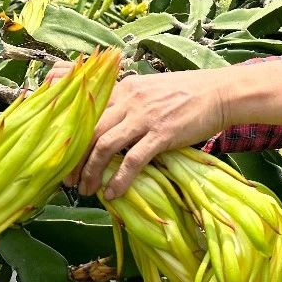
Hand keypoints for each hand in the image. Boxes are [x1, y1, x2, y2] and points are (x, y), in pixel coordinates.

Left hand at [54, 58, 281, 199]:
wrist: (220, 92)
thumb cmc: (187, 93)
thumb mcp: (150, 89)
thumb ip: (128, 101)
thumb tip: (108, 125)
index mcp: (124, 87)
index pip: (85, 110)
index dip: (69, 135)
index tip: (61, 155)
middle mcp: (129, 100)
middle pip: (88, 131)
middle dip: (74, 159)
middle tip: (68, 180)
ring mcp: (145, 117)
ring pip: (103, 146)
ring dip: (91, 172)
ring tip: (87, 190)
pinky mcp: (162, 134)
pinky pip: (132, 160)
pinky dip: (119, 180)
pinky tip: (113, 194)